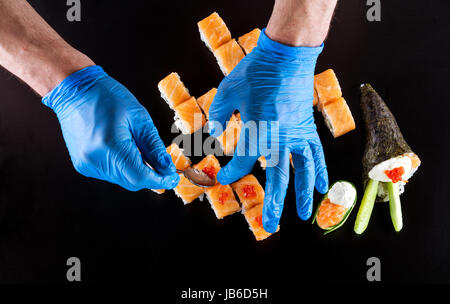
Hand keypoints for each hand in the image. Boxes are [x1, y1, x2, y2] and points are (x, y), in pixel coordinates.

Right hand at [42, 66, 179, 190]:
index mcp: (110, 145)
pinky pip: (111, 174)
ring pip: (122, 179)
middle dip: (151, 176)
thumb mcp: (139, 118)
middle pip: (132, 181)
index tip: (173, 177)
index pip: (141, 176)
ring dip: (137, 171)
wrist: (75, 91)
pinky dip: (123, 167)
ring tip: (141, 150)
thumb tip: (167, 167)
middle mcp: (95, 160)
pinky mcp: (83, 165)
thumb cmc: (107, 97)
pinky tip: (125, 150)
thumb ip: (153, 146)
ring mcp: (87, 164)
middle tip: (165, 166)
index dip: (160, 180)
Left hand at [208, 30, 327, 231]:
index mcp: (257, 132)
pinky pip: (316, 154)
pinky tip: (322, 185)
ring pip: (301, 171)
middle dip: (272, 204)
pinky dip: (319, 170)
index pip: (242, 162)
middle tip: (270, 225)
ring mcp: (297, 135)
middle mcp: (279, 139)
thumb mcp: (227, 92)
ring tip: (304, 216)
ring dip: (302, 195)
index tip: (222, 176)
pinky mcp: (308, 128)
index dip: (230, 172)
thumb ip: (218, 116)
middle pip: (277, 179)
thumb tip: (213, 135)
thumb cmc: (254, 73)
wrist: (285, 56)